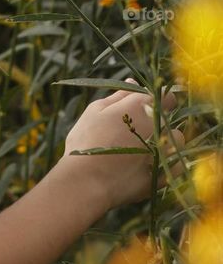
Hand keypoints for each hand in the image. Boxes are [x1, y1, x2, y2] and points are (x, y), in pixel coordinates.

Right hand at [62, 78, 184, 211]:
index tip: (144, 109)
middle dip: (157, 122)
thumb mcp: (96, 111)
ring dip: (165, 141)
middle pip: (169, 119)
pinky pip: (176, 164)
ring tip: (143, 150)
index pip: (166, 97)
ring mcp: (164, 150)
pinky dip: (167, 162)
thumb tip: (133, 82)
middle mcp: (158, 125)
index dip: (157, 102)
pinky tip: (149, 165)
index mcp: (142, 105)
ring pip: (176, 141)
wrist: (86, 181)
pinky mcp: (165, 174)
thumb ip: (118, 96)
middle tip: (136, 131)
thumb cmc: (86, 141)